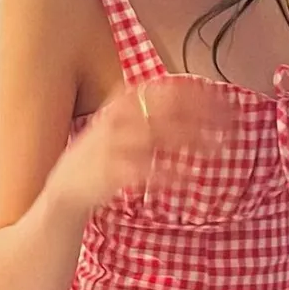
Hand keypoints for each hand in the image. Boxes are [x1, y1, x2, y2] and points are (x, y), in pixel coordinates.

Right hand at [47, 76, 233, 216]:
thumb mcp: (111, 133)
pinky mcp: (107, 178)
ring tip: (219, 147)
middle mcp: (110, 125)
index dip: (183, 89)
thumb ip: (139, 118)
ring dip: (190, 141)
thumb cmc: (92, 166)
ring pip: (155, 138)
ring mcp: (107, 151)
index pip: (152, 90)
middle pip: (160, 111)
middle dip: (196, 112)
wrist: (59, 200)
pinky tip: (191, 178)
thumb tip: (178, 105)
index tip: (215, 92)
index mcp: (112, 112)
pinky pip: (144, 172)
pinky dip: (169, 174)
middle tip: (230, 119)